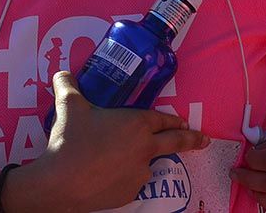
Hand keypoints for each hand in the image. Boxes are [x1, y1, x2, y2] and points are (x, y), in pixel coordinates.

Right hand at [21, 72, 209, 211]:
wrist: (61, 182)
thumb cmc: (70, 140)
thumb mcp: (68, 105)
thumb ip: (67, 85)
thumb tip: (62, 73)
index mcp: (136, 124)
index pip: (162, 119)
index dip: (172, 120)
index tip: (184, 122)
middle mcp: (144, 149)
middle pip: (175, 143)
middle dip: (192, 140)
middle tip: (204, 141)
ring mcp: (139, 174)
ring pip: (147, 163)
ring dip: (142, 160)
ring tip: (119, 159)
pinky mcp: (129, 193)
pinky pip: (130, 181)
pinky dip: (124, 176)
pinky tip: (107, 173)